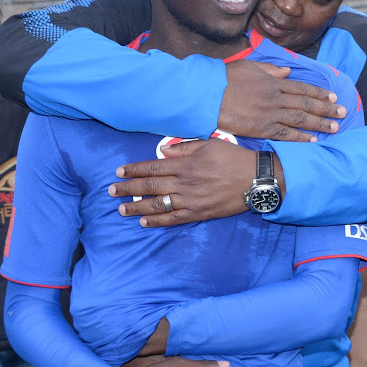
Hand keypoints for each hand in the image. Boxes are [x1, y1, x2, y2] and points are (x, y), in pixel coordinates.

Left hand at [109, 138, 276, 225]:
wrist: (255, 180)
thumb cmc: (234, 158)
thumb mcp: (209, 144)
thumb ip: (184, 148)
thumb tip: (162, 150)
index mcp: (185, 163)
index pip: (153, 166)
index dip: (134, 170)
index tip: (119, 172)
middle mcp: (184, 182)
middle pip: (150, 185)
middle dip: (128, 188)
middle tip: (111, 191)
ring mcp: (190, 200)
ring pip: (157, 204)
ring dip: (136, 206)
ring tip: (121, 209)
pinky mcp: (198, 213)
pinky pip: (173, 219)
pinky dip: (157, 221)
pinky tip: (144, 222)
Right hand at [220, 60, 346, 140]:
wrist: (209, 95)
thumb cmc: (224, 79)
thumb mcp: (248, 66)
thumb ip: (269, 69)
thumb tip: (286, 71)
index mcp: (273, 82)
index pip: (302, 87)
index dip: (319, 92)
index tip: (333, 96)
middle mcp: (276, 97)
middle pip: (307, 103)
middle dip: (327, 108)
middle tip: (343, 112)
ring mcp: (270, 113)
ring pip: (301, 119)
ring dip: (320, 123)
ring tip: (335, 127)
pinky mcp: (262, 128)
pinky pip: (286, 134)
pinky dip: (301, 138)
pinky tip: (313, 141)